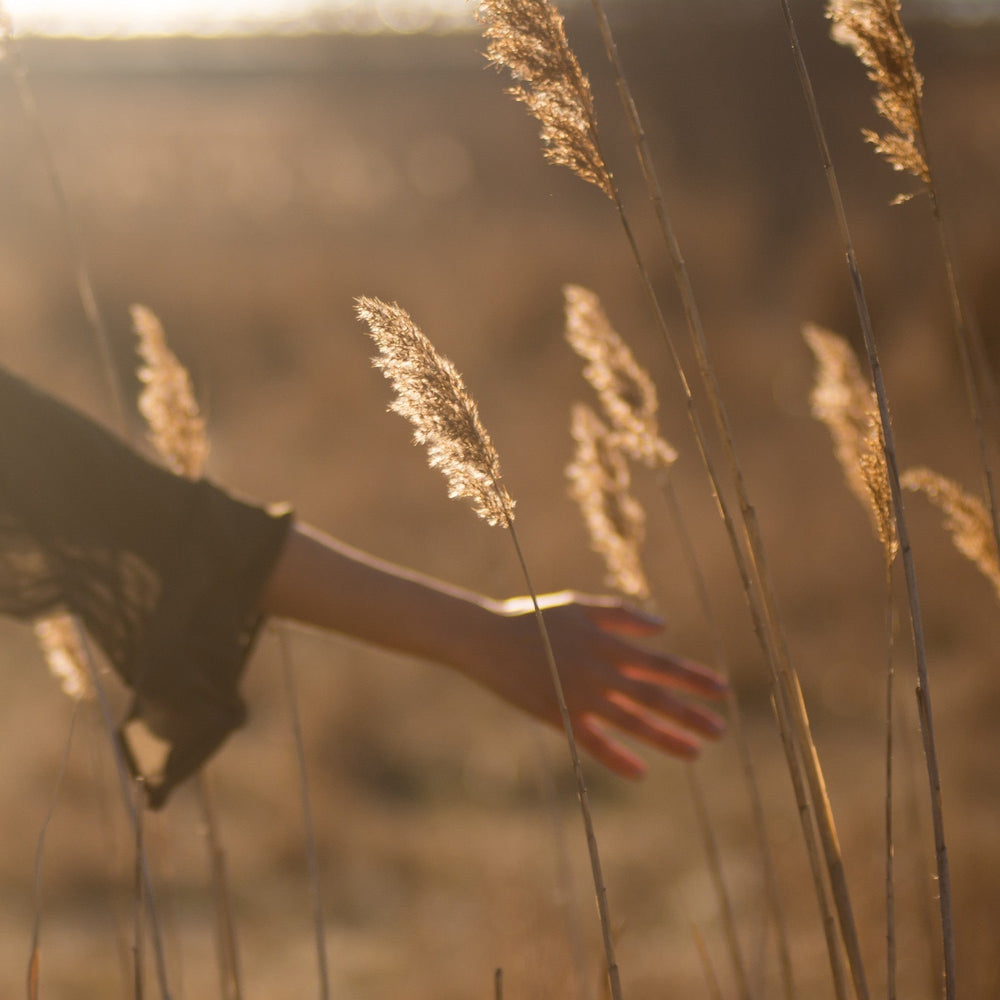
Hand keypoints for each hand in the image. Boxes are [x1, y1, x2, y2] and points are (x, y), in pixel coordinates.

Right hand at [468, 590, 728, 777]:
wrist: (485, 639)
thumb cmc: (534, 617)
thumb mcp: (579, 606)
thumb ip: (621, 615)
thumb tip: (663, 628)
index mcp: (606, 643)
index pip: (659, 664)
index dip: (692, 677)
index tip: (721, 690)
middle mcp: (598, 671)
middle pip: (652, 697)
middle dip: (689, 713)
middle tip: (721, 729)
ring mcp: (578, 696)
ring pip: (630, 722)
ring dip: (666, 738)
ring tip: (696, 752)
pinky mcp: (557, 716)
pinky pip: (592, 742)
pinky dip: (616, 757)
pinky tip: (641, 772)